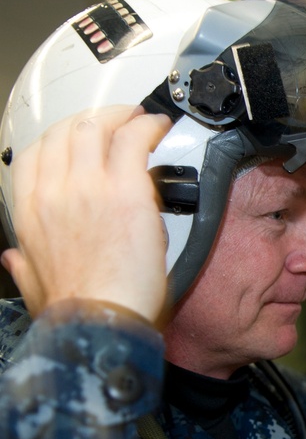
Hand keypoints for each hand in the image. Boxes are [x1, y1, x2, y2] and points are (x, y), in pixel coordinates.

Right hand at [1, 107, 171, 322]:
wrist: (100, 321)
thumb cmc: (79, 309)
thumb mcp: (34, 285)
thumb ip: (24, 265)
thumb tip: (13, 258)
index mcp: (30, 213)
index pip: (33, 155)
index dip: (59, 139)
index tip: (80, 138)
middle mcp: (54, 192)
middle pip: (65, 133)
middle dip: (94, 120)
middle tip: (117, 121)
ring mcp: (88, 187)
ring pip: (96, 128)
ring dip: (121, 117)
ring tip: (140, 119)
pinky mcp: (126, 190)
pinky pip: (133, 140)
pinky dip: (147, 127)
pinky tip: (158, 128)